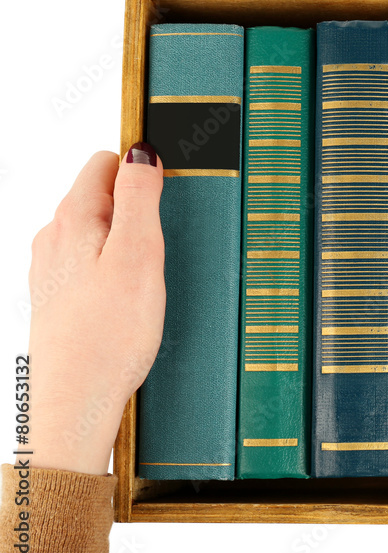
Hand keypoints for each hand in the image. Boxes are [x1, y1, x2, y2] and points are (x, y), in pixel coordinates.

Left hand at [25, 143, 163, 474]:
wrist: (75, 401)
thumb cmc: (109, 336)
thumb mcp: (139, 255)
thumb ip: (139, 197)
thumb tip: (141, 151)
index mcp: (73, 219)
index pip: (106, 161)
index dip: (143, 170)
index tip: (169, 197)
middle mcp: (54, 237)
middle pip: (100, 195)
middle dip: (137, 208)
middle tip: (164, 249)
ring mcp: (53, 268)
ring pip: (96, 230)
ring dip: (127, 241)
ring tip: (151, 277)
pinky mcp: (60, 297)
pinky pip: (92, 262)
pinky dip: (116, 268)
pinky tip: (131, 298)